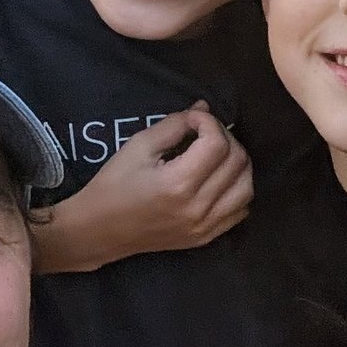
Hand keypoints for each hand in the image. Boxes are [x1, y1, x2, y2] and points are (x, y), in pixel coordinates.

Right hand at [36, 104, 252, 271]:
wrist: (100, 230)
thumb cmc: (114, 184)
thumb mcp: (138, 146)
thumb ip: (175, 124)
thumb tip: (204, 109)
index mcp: (178, 183)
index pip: (217, 143)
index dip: (208, 122)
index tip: (191, 119)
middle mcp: (197, 207)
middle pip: (237, 162)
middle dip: (225, 137)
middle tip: (204, 133)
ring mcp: (205, 226)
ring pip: (246, 186)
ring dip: (237, 163)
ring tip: (217, 154)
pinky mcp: (206, 237)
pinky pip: (241, 209)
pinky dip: (237, 190)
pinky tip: (220, 180)